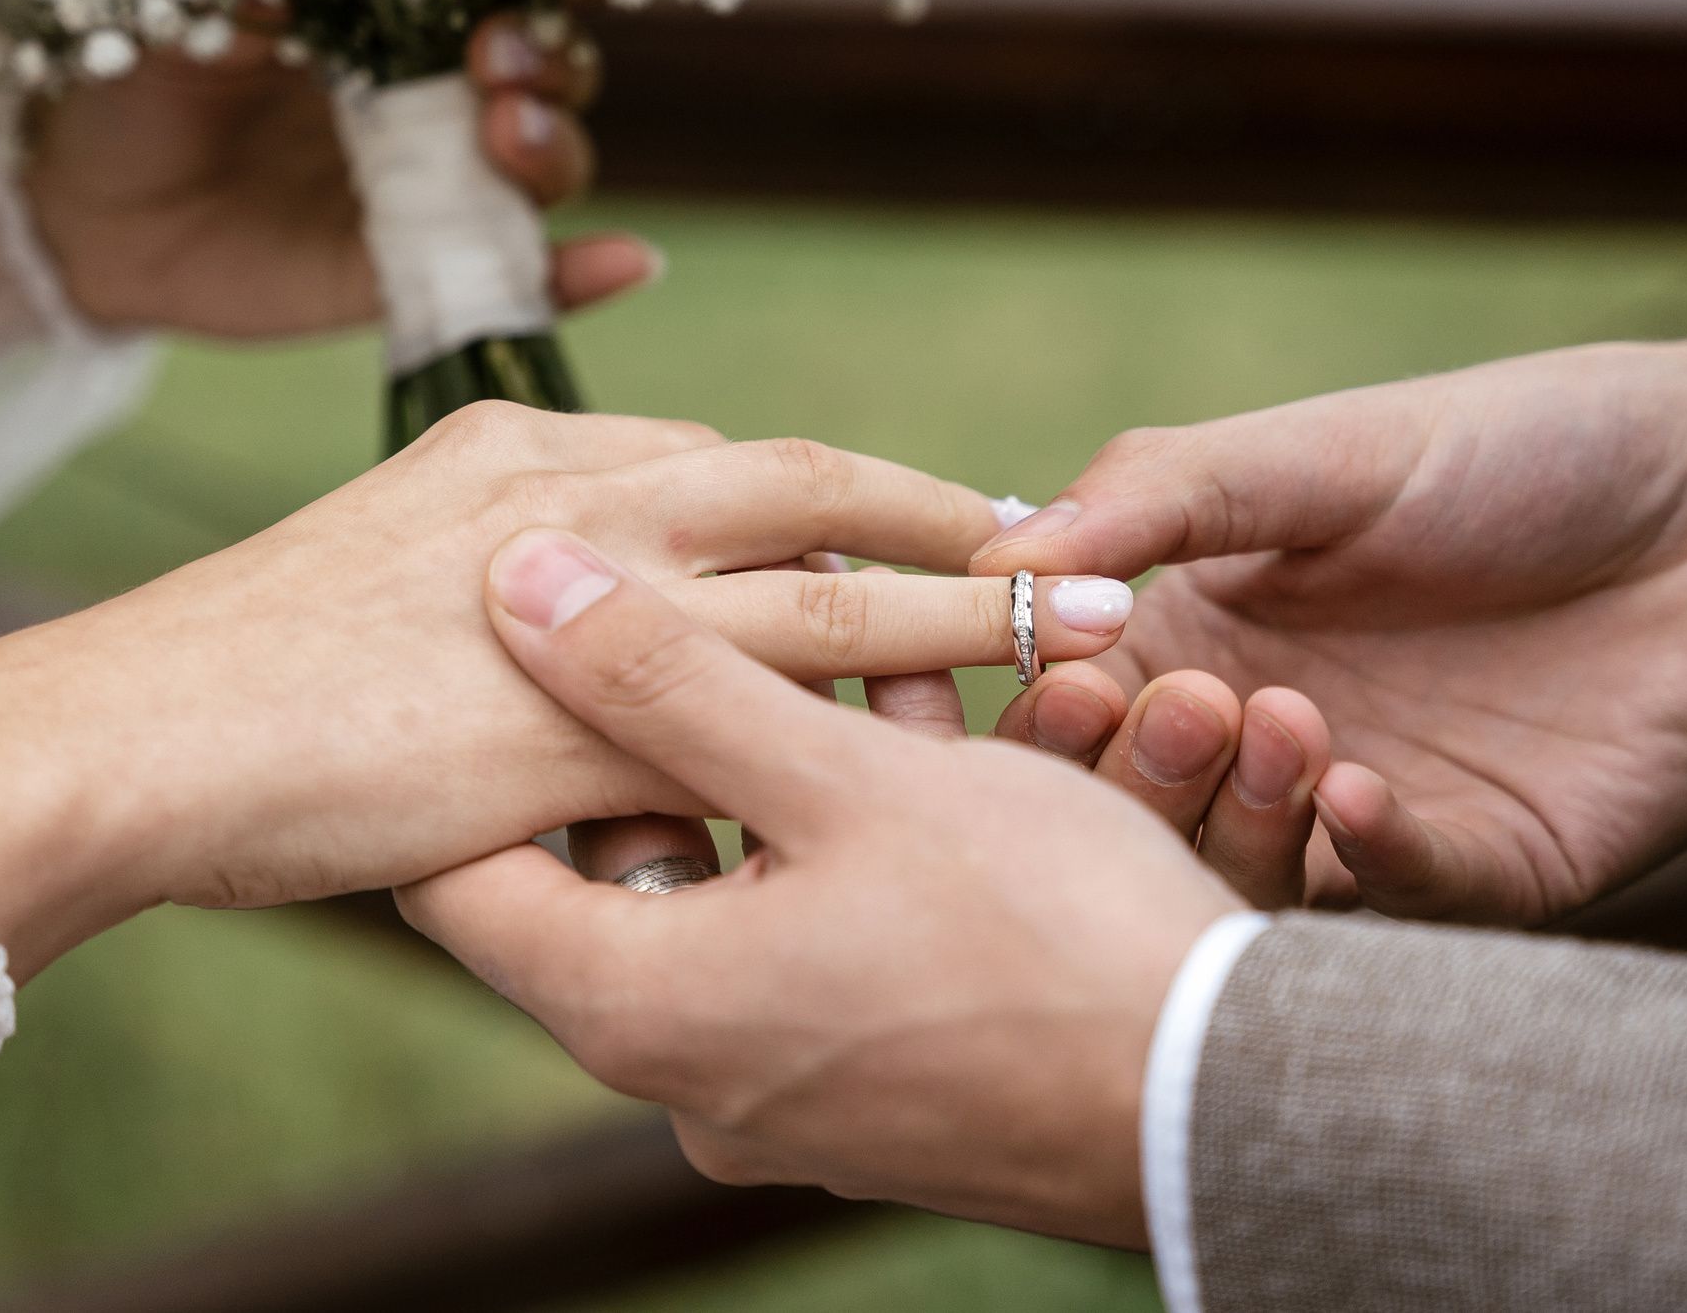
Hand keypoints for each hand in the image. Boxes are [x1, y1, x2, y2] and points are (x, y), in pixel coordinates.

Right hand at [0, 406, 1135, 976]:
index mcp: (517, 456)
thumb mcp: (380, 584)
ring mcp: (588, 599)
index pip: (721, 462)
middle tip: (1062, 536)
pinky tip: (965, 757)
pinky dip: (874, 732)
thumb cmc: (229, 679)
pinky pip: (765, 722)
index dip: (840, 495)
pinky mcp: (582, 716)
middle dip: (948, 512)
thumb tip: (580, 642)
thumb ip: (499, 590)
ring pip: (829, 591)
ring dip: (972, 604)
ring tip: (1086, 619)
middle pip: (808, 486)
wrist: (125, 731)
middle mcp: (571, 498)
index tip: (925, 516)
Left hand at [18, 12, 654, 335]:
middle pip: (549, 77)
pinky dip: (582, 279)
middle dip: (547, 67)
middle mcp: (432, 101)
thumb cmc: (129, 81)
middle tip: (494, 65)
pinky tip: (631, 263)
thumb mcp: (177, 7)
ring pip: (545, 169)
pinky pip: (518, 280)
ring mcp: (432, 193)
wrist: (77, 206)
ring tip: (508, 141)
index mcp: (387, 18)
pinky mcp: (413, 277)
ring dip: (555, 151)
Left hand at [401, 529, 1239, 1245]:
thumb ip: (666, 677)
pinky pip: (816, 948)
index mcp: (636, 1009)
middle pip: (620, 868)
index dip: (482, 745)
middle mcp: (683, 1080)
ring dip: (794, 773)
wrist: (1226, 1100)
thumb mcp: (841, 775)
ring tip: (887, 663)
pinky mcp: (868, 1102)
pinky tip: (945, 753)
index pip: (460, 874)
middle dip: (690, 729)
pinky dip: (852, 851)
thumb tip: (515, 583)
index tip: (531, 649)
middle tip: (762, 621)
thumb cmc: (1036, 931)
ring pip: (739, 893)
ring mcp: (778, 1104)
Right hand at [971, 339, 1686, 924]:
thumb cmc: (1520, 447)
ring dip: (1244, 816)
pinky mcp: (1487, 872)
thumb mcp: (1320, 449)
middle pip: (1144, 810)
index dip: (1038, 702)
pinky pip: (1400, 904)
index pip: (1072, 703)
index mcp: (1205, 636)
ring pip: (1251, 877)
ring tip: (1284, 728)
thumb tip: (992, 561)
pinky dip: (1369, 860)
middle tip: (1181, 707)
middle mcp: (1268, 739)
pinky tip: (1363, 795)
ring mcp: (1372, 816)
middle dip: (1135, 772)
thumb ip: (1160, 499)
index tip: (1040, 670)